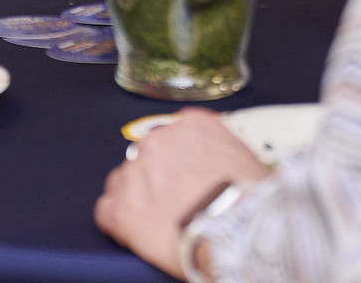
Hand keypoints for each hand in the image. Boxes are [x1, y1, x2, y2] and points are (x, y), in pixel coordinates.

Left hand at [95, 110, 270, 277]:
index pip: (172, 136)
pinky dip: (119, 223)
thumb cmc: (253, 202)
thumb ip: (223, 151)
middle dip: (156, 180)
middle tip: (176, 204)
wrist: (239, 232)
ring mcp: (135, 174)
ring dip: (136, 199)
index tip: (184, 178)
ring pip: (123, 182)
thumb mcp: (248, 159)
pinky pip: (106, 211)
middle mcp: (158, 141)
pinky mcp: (121, 209)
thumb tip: (222, 164)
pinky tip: (137, 233)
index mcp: (192, 126)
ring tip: (159, 221)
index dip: (177, 162)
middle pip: (145, 157)